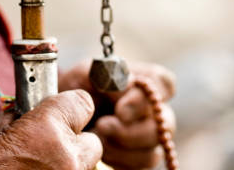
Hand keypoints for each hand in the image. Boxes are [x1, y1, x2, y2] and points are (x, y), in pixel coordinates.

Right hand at [0, 90, 102, 169]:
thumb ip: (17, 117)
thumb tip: (28, 112)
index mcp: (48, 129)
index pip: (82, 102)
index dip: (69, 106)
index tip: (59, 110)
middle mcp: (68, 155)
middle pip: (90, 139)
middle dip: (73, 140)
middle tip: (48, 145)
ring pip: (86, 164)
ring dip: (70, 161)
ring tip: (42, 165)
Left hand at [59, 61, 176, 168]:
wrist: (69, 110)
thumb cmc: (81, 87)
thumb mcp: (86, 73)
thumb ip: (106, 74)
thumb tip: (127, 83)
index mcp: (147, 81)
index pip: (163, 85)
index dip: (144, 100)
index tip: (120, 110)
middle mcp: (156, 109)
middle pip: (164, 124)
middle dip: (130, 131)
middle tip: (102, 126)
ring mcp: (152, 136)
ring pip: (152, 151)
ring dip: (120, 148)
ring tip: (95, 136)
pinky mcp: (142, 157)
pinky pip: (140, 167)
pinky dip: (118, 161)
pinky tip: (101, 150)